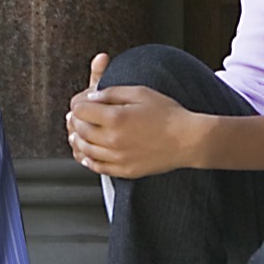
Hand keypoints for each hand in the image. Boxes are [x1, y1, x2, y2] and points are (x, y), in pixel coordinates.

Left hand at [66, 83, 201, 178]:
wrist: (188, 140)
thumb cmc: (168, 114)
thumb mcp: (140, 93)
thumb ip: (112, 93)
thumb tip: (91, 97)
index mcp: (115, 118)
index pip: (81, 111)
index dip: (78, 105)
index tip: (81, 104)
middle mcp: (113, 140)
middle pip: (80, 130)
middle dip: (76, 121)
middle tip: (76, 117)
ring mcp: (118, 158)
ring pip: (85, 150)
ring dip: (78, 140)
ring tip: (78, 133)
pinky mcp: (125, 170)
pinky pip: (98, 167)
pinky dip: (88, 159)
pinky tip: (88, 153)